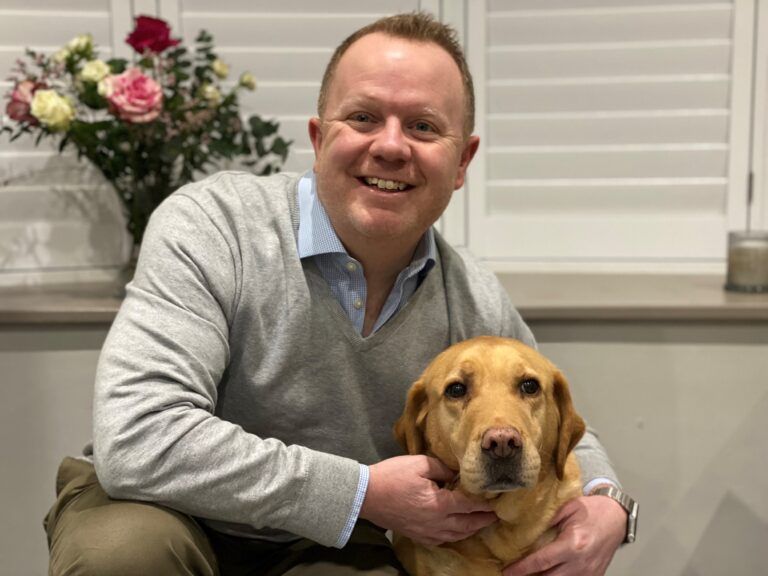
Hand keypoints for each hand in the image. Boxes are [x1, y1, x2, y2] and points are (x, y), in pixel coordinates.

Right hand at [359, 455, 496, 545]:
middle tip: (496, 515)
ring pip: (457, 535)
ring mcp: (427, 532)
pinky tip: (458, 531)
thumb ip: (443, 468)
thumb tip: (456, 474)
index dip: (484, 502)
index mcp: (439, 504)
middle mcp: (437, 523)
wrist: (367, 496)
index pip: (469, 504)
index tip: (497, 499)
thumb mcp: (420, 463)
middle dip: (483, 520)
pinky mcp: (418, 536)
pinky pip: (443, 540)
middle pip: (467, 524)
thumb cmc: (393, 476)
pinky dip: (455, 536)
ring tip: (481, 523)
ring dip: (471, 529)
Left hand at [503, 495, 625, 575]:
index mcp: (572, 544)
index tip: (508, 571)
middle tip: (515, 574)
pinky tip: (548, 574)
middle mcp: (581, 562)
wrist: (617, 517)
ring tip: (530, 574)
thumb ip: (547, 521)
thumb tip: (524, 529)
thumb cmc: (592, 510)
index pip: (541, 561)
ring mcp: (589, 573)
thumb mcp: (566, 508)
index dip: (522, 568)